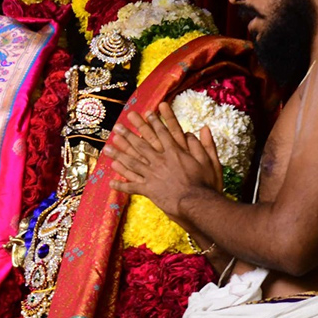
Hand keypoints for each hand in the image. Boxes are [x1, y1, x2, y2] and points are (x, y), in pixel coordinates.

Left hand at [103, 101, 223, 219]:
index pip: (162, 133)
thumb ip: (205, 144)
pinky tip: (111, 182)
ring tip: (106, 148)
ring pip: (131, 162)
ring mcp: (152, 175)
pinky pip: (132, 186)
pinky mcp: (148, 190)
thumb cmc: (206, 184)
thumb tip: (202, 129)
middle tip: (117, 126)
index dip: (154, 122)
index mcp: (175, 153)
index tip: (146, 113)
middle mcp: (160, 161)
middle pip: (141, 145)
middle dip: (128, 134)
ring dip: (118, 154)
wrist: (197, 204)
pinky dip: (121, 185)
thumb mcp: (210, 161)